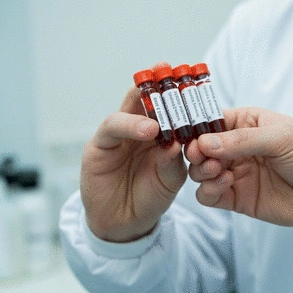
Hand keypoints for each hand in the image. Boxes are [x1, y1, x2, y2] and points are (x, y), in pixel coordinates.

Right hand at [81, 86, 186, 241]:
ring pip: (128, 108)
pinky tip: (148, 130)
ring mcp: (118, 135)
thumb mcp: (170, 178)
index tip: (193, 80)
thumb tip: (178, 141)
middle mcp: (138, 128)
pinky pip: (113, 128)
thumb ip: (174, 160)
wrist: (124, 222)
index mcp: (159, 133)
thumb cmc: (151, 195)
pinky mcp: (99, 146)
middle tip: (169, 71)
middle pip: (146, 100)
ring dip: (145, 103)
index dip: (178, 93)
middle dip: (158, 86)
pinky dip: (131, 126)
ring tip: (165, 107)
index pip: (168, 107)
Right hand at [186, 107, 292, 236]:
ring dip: (202, 170)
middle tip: (203, 157)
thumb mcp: (281, 137)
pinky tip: (225, 184)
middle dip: (196, 152)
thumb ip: (241, 140)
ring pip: (199, 170)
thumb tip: (204, 143)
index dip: (195, 127)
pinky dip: (208, 190)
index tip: (188, 135)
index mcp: (245, 123)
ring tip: (220, 170)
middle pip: (199, 147)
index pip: (210, 120)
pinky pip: (208, 194)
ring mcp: (234, 172)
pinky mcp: (235, 196)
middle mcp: (235, 147)